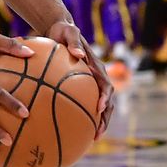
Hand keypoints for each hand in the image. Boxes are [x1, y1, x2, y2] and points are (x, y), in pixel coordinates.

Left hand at [46, 20, 114, 134]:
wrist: (60, 29)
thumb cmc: (64, 31)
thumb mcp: (68, 33)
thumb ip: (73, 42)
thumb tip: (78, 54)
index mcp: (96, 66)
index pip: (105, 85)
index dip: (104, 98)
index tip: (99, 108)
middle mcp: (97, 76)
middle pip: (106, 101)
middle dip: (104, 118)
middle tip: (98, 133)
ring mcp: (90, 82)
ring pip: (99, 105)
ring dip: (98, 121)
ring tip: (92, 137)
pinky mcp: (81, 85)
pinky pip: (83, 102)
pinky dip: (83, 115)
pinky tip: (73, 127)